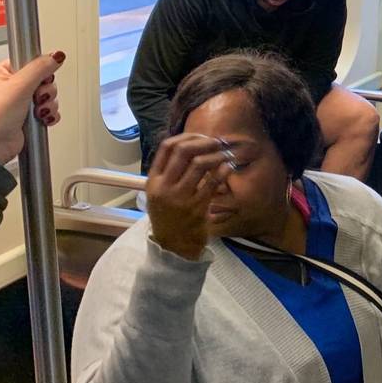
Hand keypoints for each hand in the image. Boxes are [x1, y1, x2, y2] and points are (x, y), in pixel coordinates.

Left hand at [0, 52, 64, 164]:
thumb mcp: (19, 86)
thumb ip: (40, 68)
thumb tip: (56, 55)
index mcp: (3, 72)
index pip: (32, 60)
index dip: (40, 69)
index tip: (40, 78)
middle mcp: (13, 85)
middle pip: (44, 78)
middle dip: (45, 90)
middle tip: (36, 96)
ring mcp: (22, 100)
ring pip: (49, 94)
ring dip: (48, 104)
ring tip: (36, 111)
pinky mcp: (30, 114)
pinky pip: (50, 108)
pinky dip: (49, 114)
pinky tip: (41, 118)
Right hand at [146, 133, 229, 260]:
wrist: (173, 246)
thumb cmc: (170, 215)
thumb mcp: (160, 192)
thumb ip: (170, 171)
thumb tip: (192, 143)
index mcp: (153, 180)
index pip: (167, 147)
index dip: (187, 137)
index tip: (202, 136)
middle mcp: (164, 187)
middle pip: (183, 151)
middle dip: (204, 142)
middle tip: (218, 142)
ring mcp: (179, 198)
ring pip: (199, 164)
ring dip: (216, 155)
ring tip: (225, 154)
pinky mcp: (196, 208)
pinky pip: (212, 183)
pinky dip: (222, 171)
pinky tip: (228, 167)